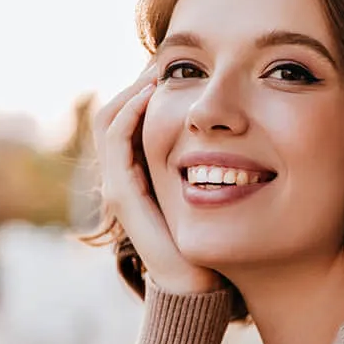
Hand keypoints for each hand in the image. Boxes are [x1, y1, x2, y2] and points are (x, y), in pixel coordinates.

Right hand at [97, 67, 223, 295]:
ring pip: (109, 119)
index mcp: (137, 173)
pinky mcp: (122, 195)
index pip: (126, 116)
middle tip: (166, 58)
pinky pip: (117, 140)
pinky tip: (153, 94)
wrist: (198, 284)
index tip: (176, 66)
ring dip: (132, 89)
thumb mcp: (207, 188)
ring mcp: (117, 185)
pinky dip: (130, 112)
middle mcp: (120, 176)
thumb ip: (207, 160)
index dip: (145, 87)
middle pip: (113, 112)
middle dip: (137, 81)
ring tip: (158, 69)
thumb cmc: (208, 238)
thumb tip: (235, 124)